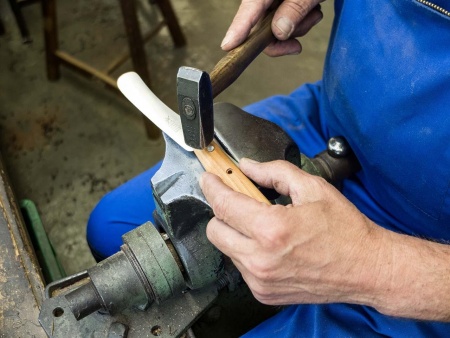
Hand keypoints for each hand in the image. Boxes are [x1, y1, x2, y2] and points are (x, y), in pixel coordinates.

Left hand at [200, 159, 383, 305]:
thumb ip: (274, 172)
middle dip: (223, 212)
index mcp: (271, 229)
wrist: (366, 268)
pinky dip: (248, 252)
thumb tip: (248, 166)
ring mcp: (261, 280)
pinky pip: (241, 266)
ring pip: (227, 249)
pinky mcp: (264, 293)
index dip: (212, 187)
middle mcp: (260, 259)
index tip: (209, 179)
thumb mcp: (312, 188)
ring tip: (264, 225)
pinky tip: (271, 245)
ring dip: (237, 233)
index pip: (224, 205)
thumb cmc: (345, 230)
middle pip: (215, 230)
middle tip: (241, 202)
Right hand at [222, 0, 324, 55]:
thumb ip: (295, 9)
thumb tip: (278, 32)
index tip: (227, 45)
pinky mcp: (282, 4)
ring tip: (313, 11)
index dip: (238, 29)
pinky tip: (312, 9)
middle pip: (261, 27)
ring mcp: (273, 1)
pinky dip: (301, 22)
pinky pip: (287, 23)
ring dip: (298, 27)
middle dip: (281, 38)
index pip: (249, 8)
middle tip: (296, 46)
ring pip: (276, 28)